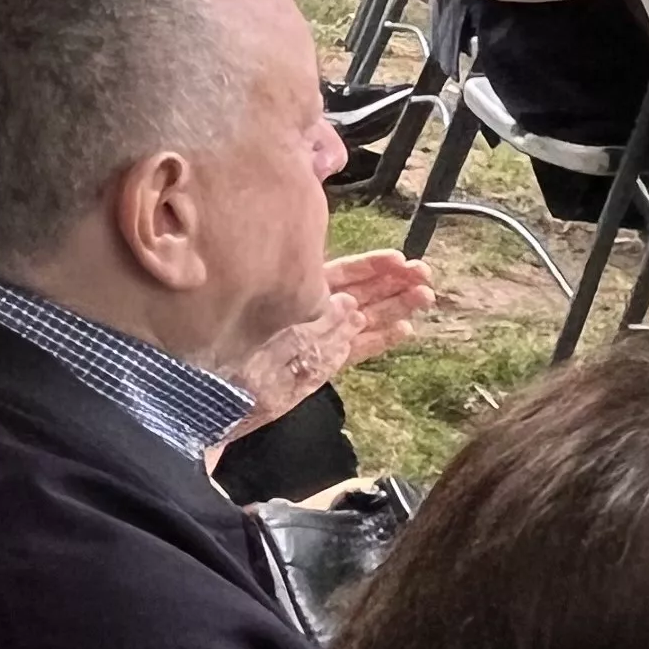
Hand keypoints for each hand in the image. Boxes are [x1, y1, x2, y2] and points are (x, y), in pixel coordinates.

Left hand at [233, 251, 433, 427]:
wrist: (221, 391)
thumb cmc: (234, 346)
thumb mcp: (270, 319)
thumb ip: (311, 312)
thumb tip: (350, 304)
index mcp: (298, 292)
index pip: (341, 273)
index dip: (370, 266)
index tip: (398, 258)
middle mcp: (313, 312)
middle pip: (360, 292)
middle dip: (392, 282)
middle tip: (425, 273)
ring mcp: (322, 337)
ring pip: (366, 317)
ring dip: (396, 306)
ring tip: (427, 295)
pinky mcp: (325, 363)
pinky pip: (358, 348)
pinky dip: (382, 339)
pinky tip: (407, 329)